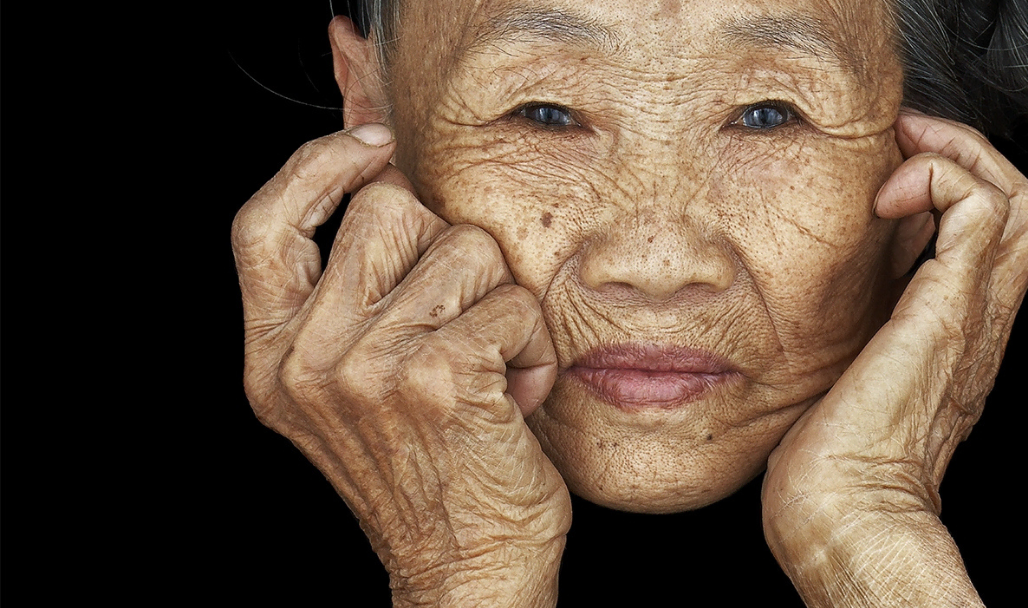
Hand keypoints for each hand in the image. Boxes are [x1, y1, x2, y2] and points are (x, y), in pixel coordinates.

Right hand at [233, 125, 569, 607]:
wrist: (466, 571)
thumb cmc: (427, 470)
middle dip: (449, 249)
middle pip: (386, 210)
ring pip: (464, 248)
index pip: (262, 225)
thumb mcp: (355, 382)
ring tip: (495, 367)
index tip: (374, 146)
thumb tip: (372, 156)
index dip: (318, 167)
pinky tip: (519, 392)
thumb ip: (348, 287)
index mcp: (271, 357)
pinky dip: (536, 343)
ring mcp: (368, 366)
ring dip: (501, 301)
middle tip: (464, 316)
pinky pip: (512, 301)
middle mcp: (306, 360)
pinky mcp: (440, 375)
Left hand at [762, 112, 1027, 606]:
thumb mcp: (851, 374)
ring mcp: (972, 316)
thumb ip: (863, 328)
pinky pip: (979, 209)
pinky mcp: (947, 310)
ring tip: (901, 158)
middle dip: (968, 155)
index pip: (999, 238)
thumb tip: (834, 288)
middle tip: (904, 144)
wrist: (844, 509)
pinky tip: (887, 198)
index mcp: (960, 336)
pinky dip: (939, 177)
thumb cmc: (833, 462)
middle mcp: (981, 323)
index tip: (893, 169)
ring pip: (1021, 200)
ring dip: (959, 156)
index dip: (959, 184)